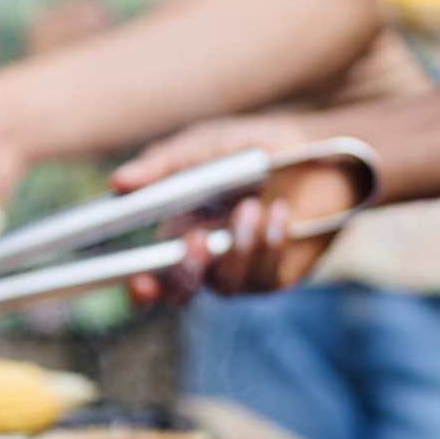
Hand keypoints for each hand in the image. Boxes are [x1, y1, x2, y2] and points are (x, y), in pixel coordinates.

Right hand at [110, 115, 361, 303]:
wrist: (322, 151)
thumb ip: (162, 165)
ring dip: (237, 249)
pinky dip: (270, 244)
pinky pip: (263, 277)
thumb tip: (116, 182)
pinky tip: (280, 212)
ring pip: (223, 285)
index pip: (151, 275)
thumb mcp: (203, 147)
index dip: (140, 288)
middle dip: (184, 271)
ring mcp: (241, 272)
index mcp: (176, 232)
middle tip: (195, 240)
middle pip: (181, 291)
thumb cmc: (254, 147)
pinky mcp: (276, 276)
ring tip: (254, 205)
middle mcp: (205, 260)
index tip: (140, 282)